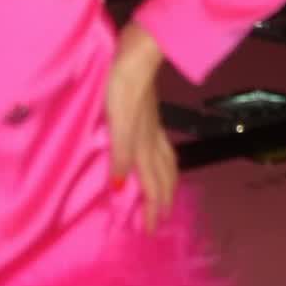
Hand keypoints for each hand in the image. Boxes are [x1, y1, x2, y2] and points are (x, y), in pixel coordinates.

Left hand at [104, 22, 176, 233]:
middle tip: (161, 219)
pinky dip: (164, 161)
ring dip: (168, 183)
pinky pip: (163, 147)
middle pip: (164, 176)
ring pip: (167, 162)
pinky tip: (156, 154)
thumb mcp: (117, 121)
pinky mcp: (151, 114)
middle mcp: (152, 139)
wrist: (139, 54)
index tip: (150, 231)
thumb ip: (120, 154)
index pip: (152, 184)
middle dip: (164, 200)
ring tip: (166, 195)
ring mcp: (154, 126)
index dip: (151, 209)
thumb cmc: (124, 85)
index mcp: (143, 144)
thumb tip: (120, 188)